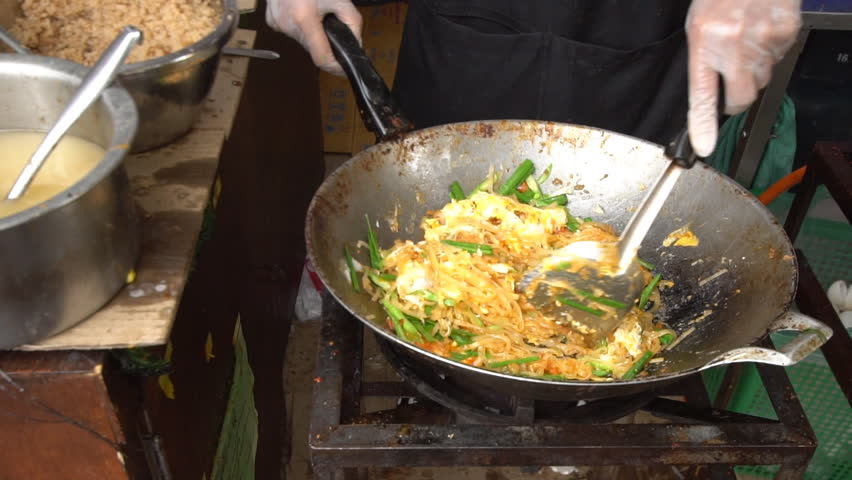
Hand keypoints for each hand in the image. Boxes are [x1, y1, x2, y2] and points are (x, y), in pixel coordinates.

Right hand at [266, 0, 361, 74]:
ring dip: (313, 35)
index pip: (321, 58)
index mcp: (305, 18)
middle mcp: (287, 23)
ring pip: (302, 41)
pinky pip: (291, 32)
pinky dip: (300, 27)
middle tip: (333, 32)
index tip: (343, 68)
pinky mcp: (272, 21)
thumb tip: (355, 46)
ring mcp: (277, 23)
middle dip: (325, 45)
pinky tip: (303, 12)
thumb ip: (352, 26)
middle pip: (312, 49)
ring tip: (316, 15)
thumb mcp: (340, 0)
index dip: (335, 67)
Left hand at [685, 0, 800, 156]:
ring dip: (754, 70)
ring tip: (747, 41)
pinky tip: (762, 31)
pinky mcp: (787, 33)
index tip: (704, 145)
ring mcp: (764, 40)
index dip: (704, 125)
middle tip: (731, 81)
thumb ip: (704, 60)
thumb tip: (712, 94)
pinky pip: (780, 58)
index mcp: (705, 42)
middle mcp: (734, 45)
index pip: (702, 95)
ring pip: (762, 78)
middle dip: (736, 98)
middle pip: (741, 98)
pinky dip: (771, 51)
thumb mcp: (699, 26)